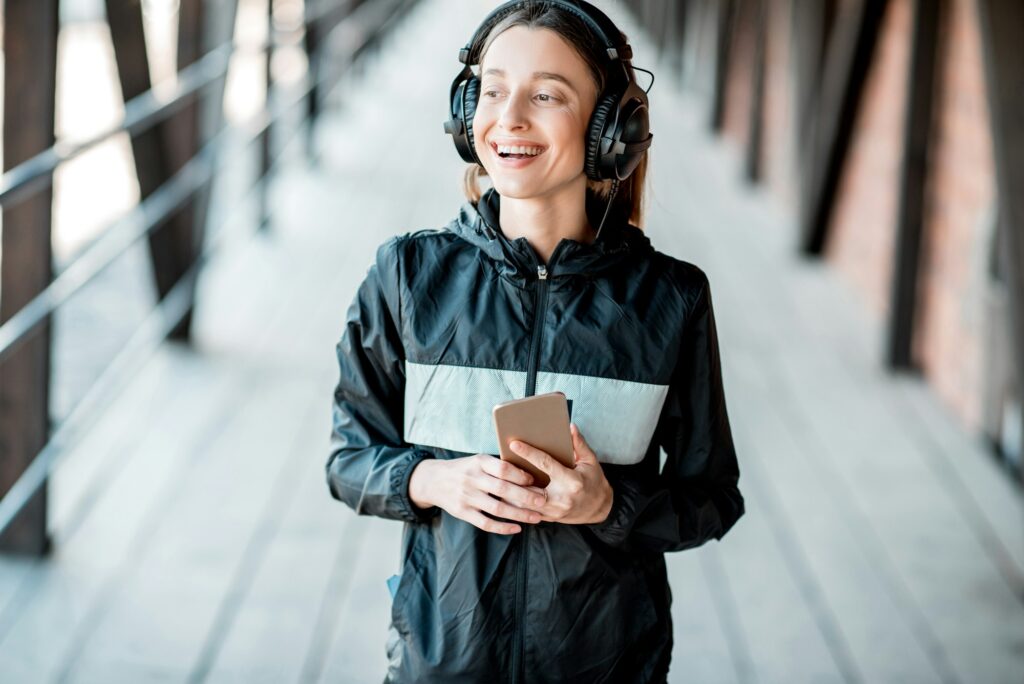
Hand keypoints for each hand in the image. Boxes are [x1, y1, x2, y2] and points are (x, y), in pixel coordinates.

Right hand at [408, 454, 548, 534]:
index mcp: (478, 462)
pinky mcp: (462, 513)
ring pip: (497, 509)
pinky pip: (486, 523)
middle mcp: (472, 479)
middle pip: (503, 490)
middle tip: (544, 501)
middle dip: (526, 497)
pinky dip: (503, 528)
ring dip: (519, 514)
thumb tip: (530, 472)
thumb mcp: (478, 460)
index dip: (521, 476)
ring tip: (536, 518)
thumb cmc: (465, 469)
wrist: (433, 481)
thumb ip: (498, 466)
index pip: (503, 468)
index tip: (535, 481)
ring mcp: (466, 497)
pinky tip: (517, 529)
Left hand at [508, 423, 612, 524]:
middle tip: (498, 463)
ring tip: (497, 478)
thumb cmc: (595, 482)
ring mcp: (554, 511)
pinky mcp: (549, 518)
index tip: (514, 443)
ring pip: (525, 503)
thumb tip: (570, 427)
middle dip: (513, 477)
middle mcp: (561, 498)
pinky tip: (505, 493)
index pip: (545, 464)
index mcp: (571, 481)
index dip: (528, 453)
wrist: (600, 509)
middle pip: (529, 487)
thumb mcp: (591, 461)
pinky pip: (527, 512)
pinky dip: (516, 503)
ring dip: (511, 492)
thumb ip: (579, 444)